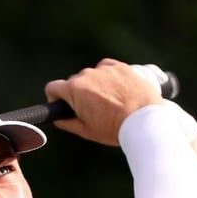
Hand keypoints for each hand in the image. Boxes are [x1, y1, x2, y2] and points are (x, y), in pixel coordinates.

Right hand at [43, 58, 162, 145]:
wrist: (144, 120)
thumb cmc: (114, 128)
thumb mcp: (85, 131)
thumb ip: (66, 122)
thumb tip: (58, 118)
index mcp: (74, 90)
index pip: (52, 88)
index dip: (55, 99)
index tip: (65, 106)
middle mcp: (86, 75)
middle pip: (73, 82)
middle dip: (78, 94)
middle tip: (92, 109)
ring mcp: (104, 69)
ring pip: (91, 76)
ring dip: (94, 85)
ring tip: (109, 101)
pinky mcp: (120, 66)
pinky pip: (106, 68)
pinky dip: (107, 76)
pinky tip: (115, 89)